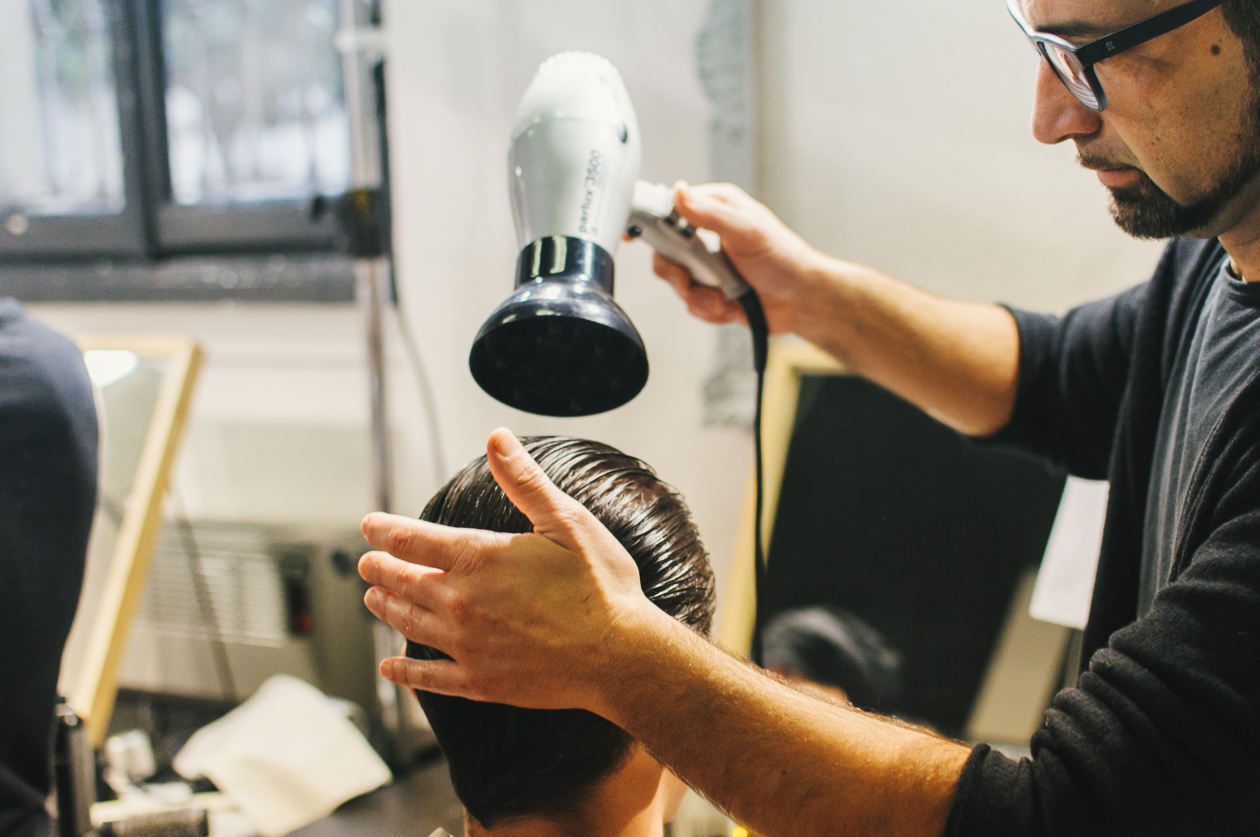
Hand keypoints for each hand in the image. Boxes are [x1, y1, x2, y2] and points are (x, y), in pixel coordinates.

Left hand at [357, 427, 663, 714]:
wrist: (621, 656)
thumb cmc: (601, 585)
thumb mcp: (568, 522)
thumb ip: (525, 481)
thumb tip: (496, 437)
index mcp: (481, 559)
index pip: (414, 540)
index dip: (385, 531)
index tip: (368, 526)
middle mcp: (463, 602)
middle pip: (404, 582)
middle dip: (381, 569)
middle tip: (365, 564)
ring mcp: (468, 646)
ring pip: (410, 624)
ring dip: (387, 608)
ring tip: (373, 599)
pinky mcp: (480, 682)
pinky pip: (429, 678)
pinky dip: (404, 673)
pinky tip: (390, 669)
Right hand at [652, 182, 824, 334]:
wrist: (802, 301)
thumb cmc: (784, 258)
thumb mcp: (747, 229)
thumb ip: (709, 212)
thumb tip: (679, 192)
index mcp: (713, 210)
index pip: (668, 208)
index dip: (646, 219)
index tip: (632, 232)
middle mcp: (705, 236)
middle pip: (663, 251)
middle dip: (677, 272)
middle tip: (692, 276)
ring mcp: (706, 267)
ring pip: (675, 283)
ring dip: (698, 295)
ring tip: (723, 296)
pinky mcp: (709, 293)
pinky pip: (691, 305)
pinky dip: (709, 310)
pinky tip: (729, 306)